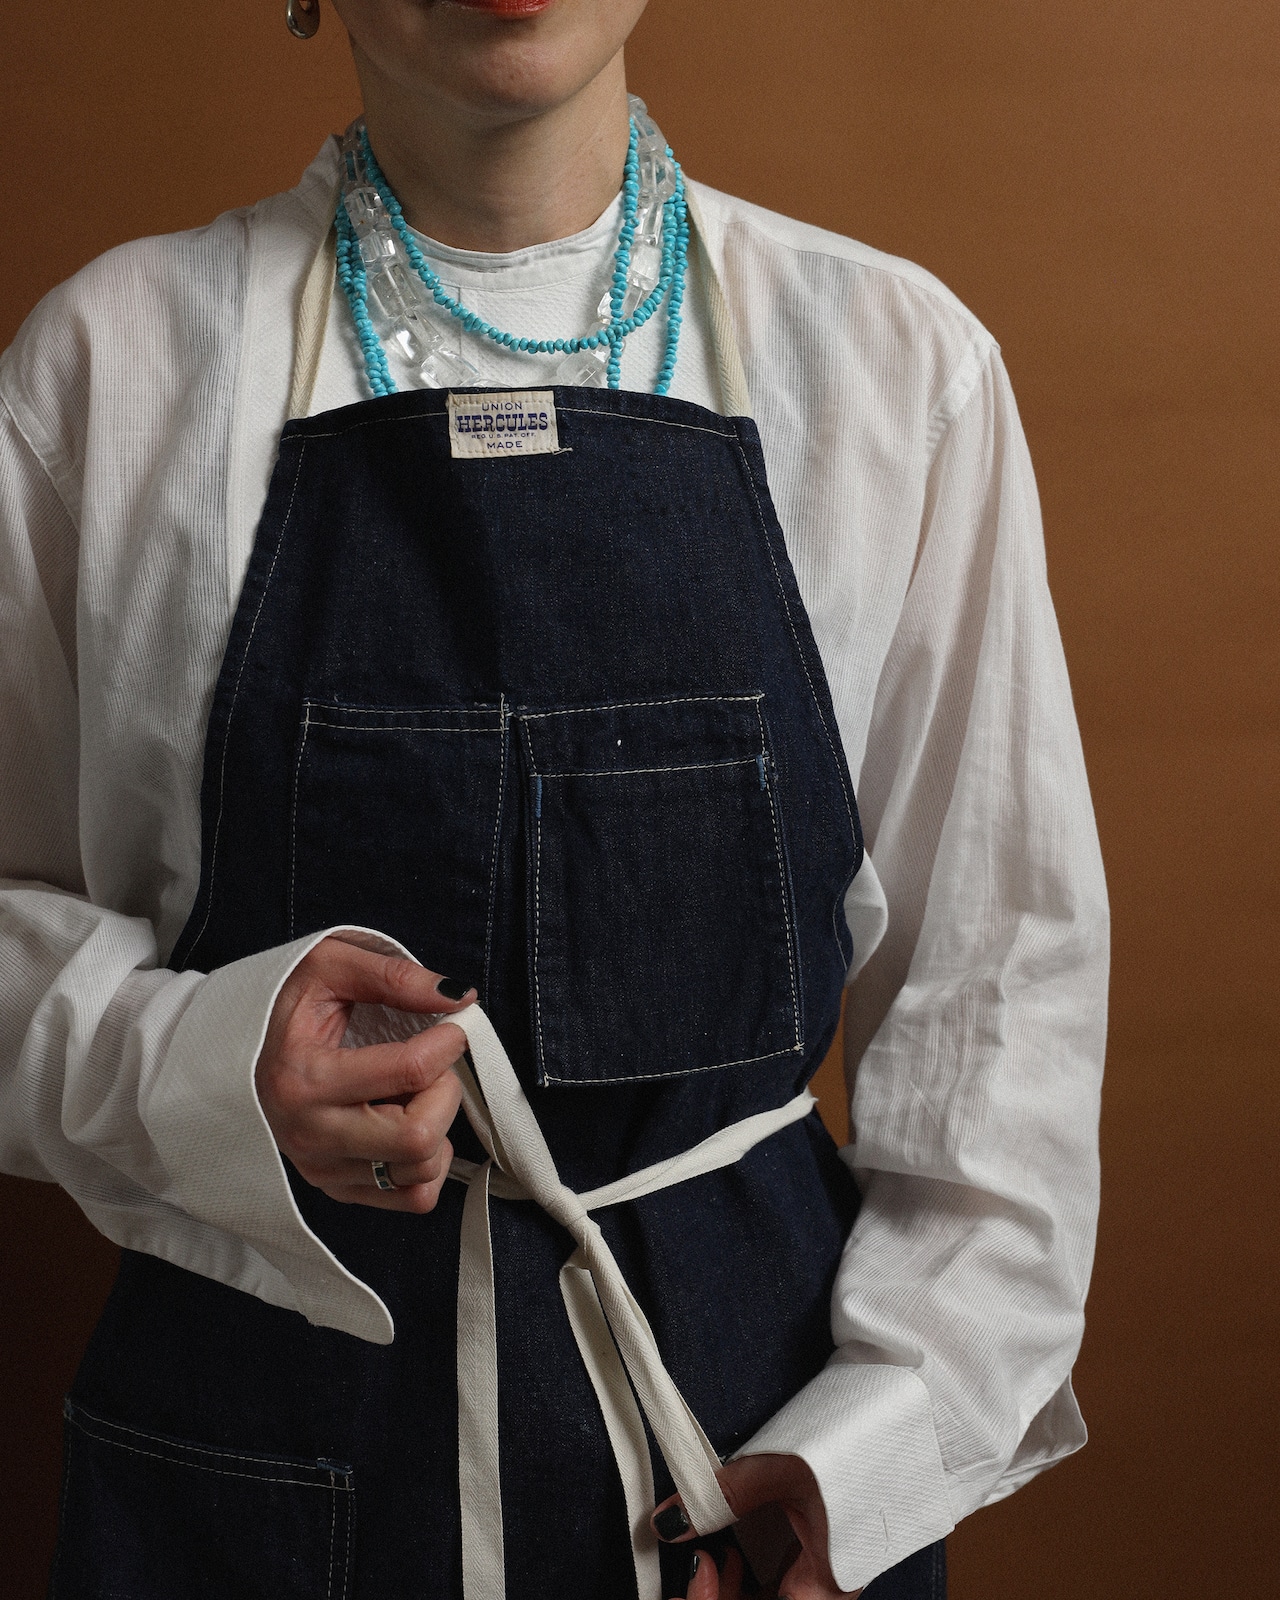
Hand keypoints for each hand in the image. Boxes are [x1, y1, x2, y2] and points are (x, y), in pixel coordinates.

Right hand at [256, 935, 473, 1211]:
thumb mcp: (329, 965)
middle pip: (419, 1138)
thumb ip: (395, 977)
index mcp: (305, 1078)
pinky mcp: (336, 1187)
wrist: (229, 1046)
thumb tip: (459, 997)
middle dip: (445, 1092)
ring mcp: (323, 1168)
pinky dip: (429, 1163)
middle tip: (434, 1064)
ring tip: (414, 1091)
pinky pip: (413, 1197)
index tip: (451, 1025)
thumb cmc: (283, 1004)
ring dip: (439, 1127)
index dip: (450, 1042)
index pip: (410, 1072)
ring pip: (421, 1171)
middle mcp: (311, 1134)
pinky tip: (409, 1122)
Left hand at [655, 1454, 861, 1599]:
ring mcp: (827, 1578)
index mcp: (826, 1585)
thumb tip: (670, 1522)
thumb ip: (723, 1497)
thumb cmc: (858, 1441)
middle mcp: (830, 1592)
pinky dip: (748, 1581)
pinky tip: (731, 1553)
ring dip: (731, 1593)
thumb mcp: (781, 1467)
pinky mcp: (823, 1560)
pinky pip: (780, 1589)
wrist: (902, 1413)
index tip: (695, 1574)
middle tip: (695, 1567)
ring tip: (711, 1557)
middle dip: (718, 1599)